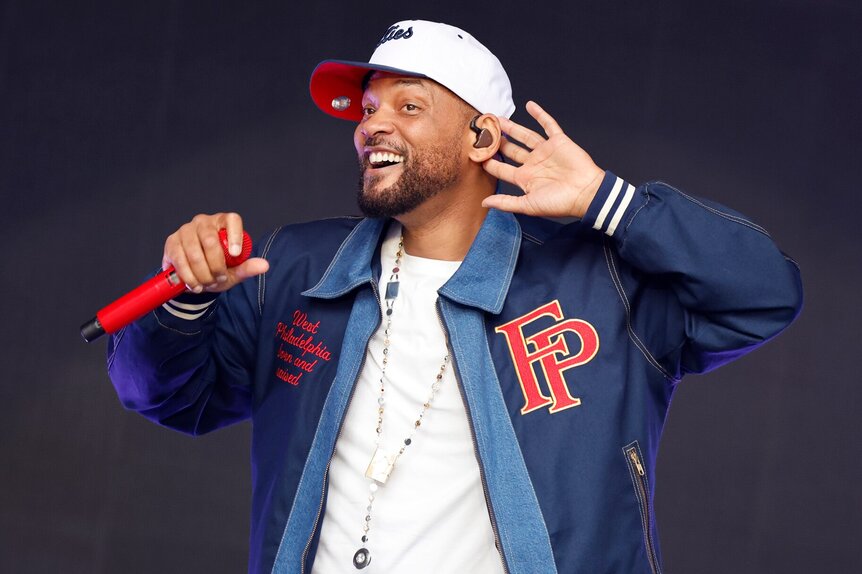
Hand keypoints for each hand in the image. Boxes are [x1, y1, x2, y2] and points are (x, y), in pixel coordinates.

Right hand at [162, 212, 268, 293]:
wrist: (194, 275)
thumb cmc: (217, 267)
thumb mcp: (234, 270)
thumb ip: (247, 267)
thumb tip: (264, 265)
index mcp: (223, 222)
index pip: (232, 220)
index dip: (235, 235)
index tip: (236, 253)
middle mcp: (204, 222)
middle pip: (210, 240)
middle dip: (216, 265)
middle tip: (220, 279)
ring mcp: (186, 230)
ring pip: (194, 253)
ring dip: (202, 274)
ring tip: (208, 283)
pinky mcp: (172, 242)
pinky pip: (180, 261)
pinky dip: (189, 277)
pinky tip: (194, 285)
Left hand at [482, 101, 604, 218]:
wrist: (586, 193)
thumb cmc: (560, 202)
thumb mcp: (528, 205)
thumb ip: (506, 203)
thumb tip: (484, 203)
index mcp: (525, 178)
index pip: (501, 168)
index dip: (488, 161)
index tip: (475, 154)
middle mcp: (533, 163)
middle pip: (510, 149)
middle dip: (497, 141)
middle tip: (484, 132)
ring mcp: (545, 151)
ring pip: (525, 135)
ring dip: (512, 127)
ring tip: (498, 119)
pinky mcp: (558, 141)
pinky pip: (548, 125)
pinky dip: (540, 114)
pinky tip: (530, 105)